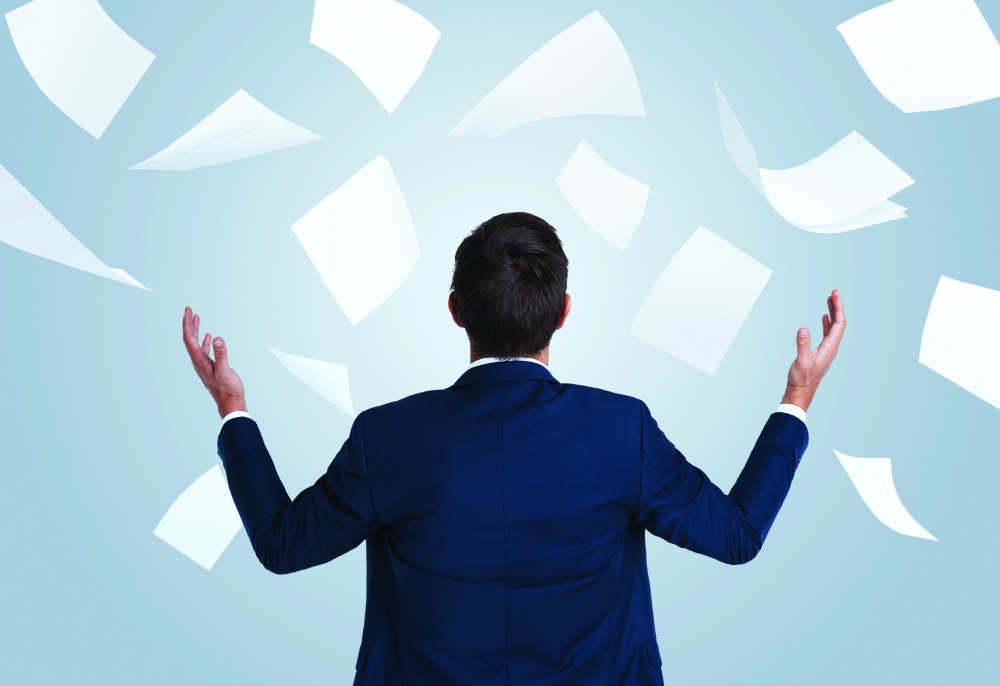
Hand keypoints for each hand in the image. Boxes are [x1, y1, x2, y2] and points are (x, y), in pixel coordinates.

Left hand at [182, 306, 246, 417]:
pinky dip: (203, 341)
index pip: (189, 339)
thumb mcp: (225, 370)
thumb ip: (222, 354)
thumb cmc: (228, 389)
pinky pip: (203, 350)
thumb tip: (217, 338)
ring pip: (195, 344)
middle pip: (189, 340)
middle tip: (189, 310)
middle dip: (189, 324)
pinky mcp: (210, 367)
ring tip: (196, 319)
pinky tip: (208, 337)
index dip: (187, 324)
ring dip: (195, 331)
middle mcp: (198, 362)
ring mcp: (203, 365)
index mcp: (199, 361)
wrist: (230, 403)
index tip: (187, 311)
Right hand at [783, 289, 845, 411]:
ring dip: (832, 313)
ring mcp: (828, 350)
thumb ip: (802, 344)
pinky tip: (824, 318)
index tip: (834, 295)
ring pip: (834, 328)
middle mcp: (832, 348)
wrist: (801, 392)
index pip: (838, 323)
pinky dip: (827, 323)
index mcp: (830, 348)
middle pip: (838, 323)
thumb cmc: (801, 378)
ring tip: (829, 301)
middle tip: (833, 293)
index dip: (838, 308)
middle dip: (837, 307)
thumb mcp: (801, 361)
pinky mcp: (822, 352)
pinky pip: (828, 333)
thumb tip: (803, 328)